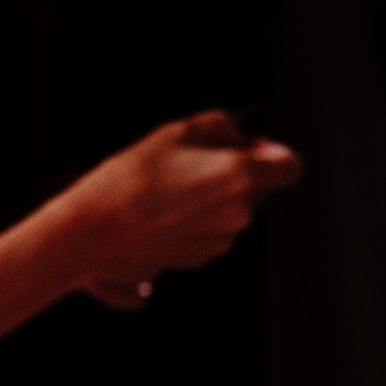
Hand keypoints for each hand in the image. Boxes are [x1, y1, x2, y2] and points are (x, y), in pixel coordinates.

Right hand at [54, 110, 301, 298]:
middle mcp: (240, 212)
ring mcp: (223, 239)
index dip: (273, 154)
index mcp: (240, 177)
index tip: (251, 148)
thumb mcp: (177, 131)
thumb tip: (239, 138)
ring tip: (169, 189)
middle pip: (255, 187)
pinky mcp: (203, 257)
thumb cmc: (132, 179)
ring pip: (231, 210)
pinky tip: (163, 212)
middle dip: (233, 174)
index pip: (290, 166)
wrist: (95, 232)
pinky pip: (211, 230)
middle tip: (191, 164)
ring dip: (212, 198)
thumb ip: (222, 128)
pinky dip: (196, 220)